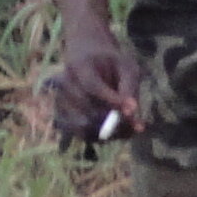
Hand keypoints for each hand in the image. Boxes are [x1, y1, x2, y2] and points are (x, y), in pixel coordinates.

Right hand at [51, 27, 142, 142]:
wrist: (87, 58)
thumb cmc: (112, 63)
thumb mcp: (126, 67)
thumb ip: (129, 88)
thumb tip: (131, 112)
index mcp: (78, 66)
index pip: (92, 86)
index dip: (112, 100)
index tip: (132, 111)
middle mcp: (63, 84)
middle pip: (86, 109)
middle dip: (114, 121)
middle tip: (137, 127)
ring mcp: (59, 100)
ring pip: (82, 125)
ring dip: (107, 132)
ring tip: (129, 130)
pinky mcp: (60, 115)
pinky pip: (78, 133)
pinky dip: (99, 137)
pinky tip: (115, 133)